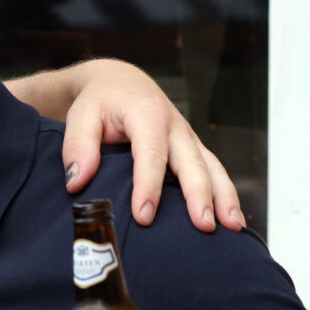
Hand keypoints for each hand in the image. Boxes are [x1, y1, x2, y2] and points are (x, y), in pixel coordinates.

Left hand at [56, 59, 244, 232]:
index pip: (151, 154)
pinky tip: (231, 219)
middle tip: (203, 226)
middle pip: (192, 162)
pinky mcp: (192, 148)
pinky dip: (225, 193)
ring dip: (224, 197)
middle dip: (200, 195)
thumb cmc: (100, 102)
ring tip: (233, 227)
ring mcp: (188, 138)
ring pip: (212, 167)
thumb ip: (77, 147)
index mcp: (147, 114)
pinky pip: (213, 170)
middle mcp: (175, 126)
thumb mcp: (80, 116)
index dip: (148, 186)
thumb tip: (77, 182)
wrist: (120, 83)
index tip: (144, 216)